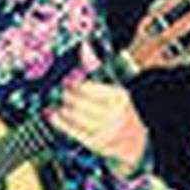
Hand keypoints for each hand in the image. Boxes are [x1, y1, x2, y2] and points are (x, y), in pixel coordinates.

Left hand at [46, 43, 148, 175]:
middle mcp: (113, 114)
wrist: (136, 139)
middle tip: (61, 93)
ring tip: (59, 103)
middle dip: (66, 96)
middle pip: (78, 103)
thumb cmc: (120, 107)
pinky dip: (59, 122)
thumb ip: (95, 66)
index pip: (87, 88)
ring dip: (62, 109)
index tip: (67, 81)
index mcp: (118, 96)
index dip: (73, 84)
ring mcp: (105, 131)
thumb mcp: (112, 85)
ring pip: (74, 117)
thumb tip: (83, 46)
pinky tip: (53, 115)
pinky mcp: (96, 144)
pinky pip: (72, 131)